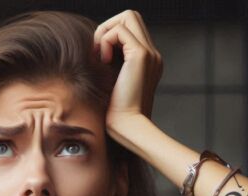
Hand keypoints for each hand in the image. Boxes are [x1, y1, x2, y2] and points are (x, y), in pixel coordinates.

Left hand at [94, 10, 162, 130]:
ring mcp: (150, 53)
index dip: (110, 35)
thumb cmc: (115, 113)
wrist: (128, 127)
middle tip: (98, 51)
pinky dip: (105, 41)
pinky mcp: (141, 55)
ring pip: (127, 17)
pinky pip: (119, 30)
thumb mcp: (111, 82)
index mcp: (148, 61)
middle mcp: (153, 54)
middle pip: (131, 16)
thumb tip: (95, 47)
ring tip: (100, 56)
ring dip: (106, 31)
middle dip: (108, 27)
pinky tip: (103, 61)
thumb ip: (110, 63)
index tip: (99, 56)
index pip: (131, 28)